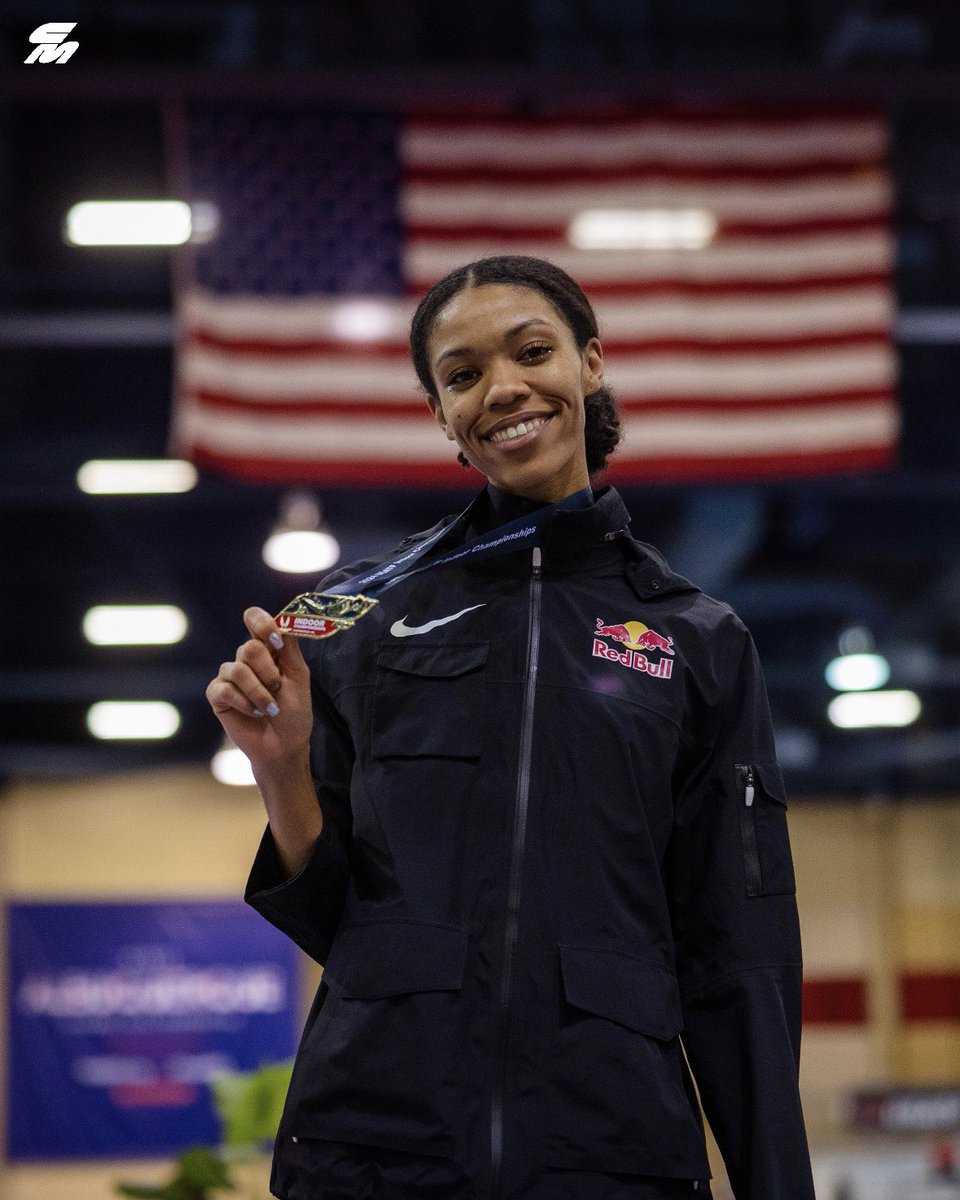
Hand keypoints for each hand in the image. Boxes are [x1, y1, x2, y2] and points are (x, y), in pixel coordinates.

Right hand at [205, 607, 313, 770]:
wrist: (284, 745)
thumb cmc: (294, 712)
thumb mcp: (298, 675)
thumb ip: (289, 646)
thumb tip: (283, 618)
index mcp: (267, 649)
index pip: (254, 618)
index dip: (262, 623)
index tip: (275, 641)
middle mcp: (246, 659)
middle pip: (248, 647)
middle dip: (268, 672)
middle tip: (277, 689)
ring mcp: (229, 676)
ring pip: (237, 669)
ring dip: (259, 692)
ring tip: (270, 708)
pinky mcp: (217, 695)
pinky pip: (225, 689)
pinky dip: (244, 703)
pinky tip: (254, 713)